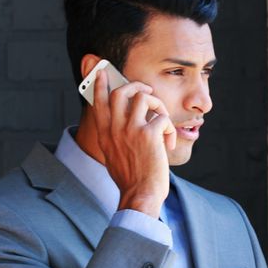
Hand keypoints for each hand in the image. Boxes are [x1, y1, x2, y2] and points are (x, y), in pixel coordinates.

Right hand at [91, 69, 175, 218]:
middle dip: (136, 85)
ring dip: (157, 104)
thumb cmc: (130, 179)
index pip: (99, 102)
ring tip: (161, 118)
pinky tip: (168, 145)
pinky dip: (169, 130)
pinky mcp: (149, 135)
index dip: (101, 84)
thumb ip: (114, 137)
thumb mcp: (112, 155)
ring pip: (143, 97)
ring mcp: (131, 130)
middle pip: (121, 92)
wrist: (140, 195)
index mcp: (105, 134)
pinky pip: (162, 118)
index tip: (102, 72)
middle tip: (146, 91)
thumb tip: (122, 122)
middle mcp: (115, 129)